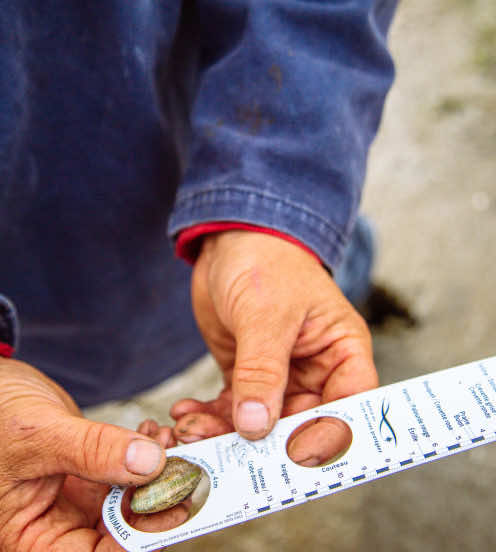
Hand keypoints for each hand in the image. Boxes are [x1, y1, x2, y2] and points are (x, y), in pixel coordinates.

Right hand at [0, 359, 186, 550]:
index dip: (137, 540)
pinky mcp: (92, 472)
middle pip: (121, 533)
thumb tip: (150, 464)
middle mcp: (59, 525)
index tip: (173, 508)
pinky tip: (153, 432)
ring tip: (167, 440)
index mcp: (34, 538)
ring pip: (132, 499)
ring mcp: (79, 498)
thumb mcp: (39, 435)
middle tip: (182, 468)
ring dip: (158, 473)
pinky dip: (147, 453)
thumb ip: (93, 451)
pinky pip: (129, 471)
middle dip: (157, 502)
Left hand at [171, 231, 376, 465]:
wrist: (231, 241)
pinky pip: (232, 410)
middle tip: (223, 454)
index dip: (327, 435)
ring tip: (190, 430)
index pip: (349, 406)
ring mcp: (280, 377)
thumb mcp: (266, 313)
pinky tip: (185, 414)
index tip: (290, 455)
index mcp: (341, 352)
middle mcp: (317, 371)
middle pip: (299, 425)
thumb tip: (256, 426)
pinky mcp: (247, 376)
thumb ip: (263, 370)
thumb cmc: (265, 261)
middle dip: (262, 443)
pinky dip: (210, 417)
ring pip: (261, 424)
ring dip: (226, 433)